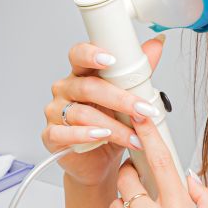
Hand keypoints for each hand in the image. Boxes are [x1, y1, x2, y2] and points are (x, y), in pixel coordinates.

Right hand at [41, 36, 165, 187]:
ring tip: (134, 136)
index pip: (78, 56)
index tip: (111, 59)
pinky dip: (85, 135)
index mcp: (80, 74)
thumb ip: (138, 72)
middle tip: (143, 110)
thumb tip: (156, 45)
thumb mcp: (127, 98)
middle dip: (120, 99)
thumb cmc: (110, 125)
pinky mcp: (51, 136)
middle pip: (88, 87)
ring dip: (113, 126)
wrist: (98, 162)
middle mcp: (65, 89)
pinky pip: (64, 134)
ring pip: (82, 114)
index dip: (91, 54)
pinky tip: (102, 137)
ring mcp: (55, 112)